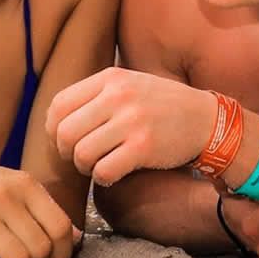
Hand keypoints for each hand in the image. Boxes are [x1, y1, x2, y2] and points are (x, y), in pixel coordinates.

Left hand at [47, 68, 214, 184]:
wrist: (205, 120)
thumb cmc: (161, 105)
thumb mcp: (129, 84)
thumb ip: (95, 95)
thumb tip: (55, 120)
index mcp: (110, 78)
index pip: (59, 104)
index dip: (53, 128)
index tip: (63, 140)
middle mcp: (118, 96)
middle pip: (65, 132)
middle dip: (66, 152)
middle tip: (80, 157)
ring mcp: (132, 121)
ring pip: (81, 154)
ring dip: (85, 167)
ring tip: (98, 165)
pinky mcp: (144, 147)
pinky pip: (103, 171)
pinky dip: (102, 178)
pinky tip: (113, 173)